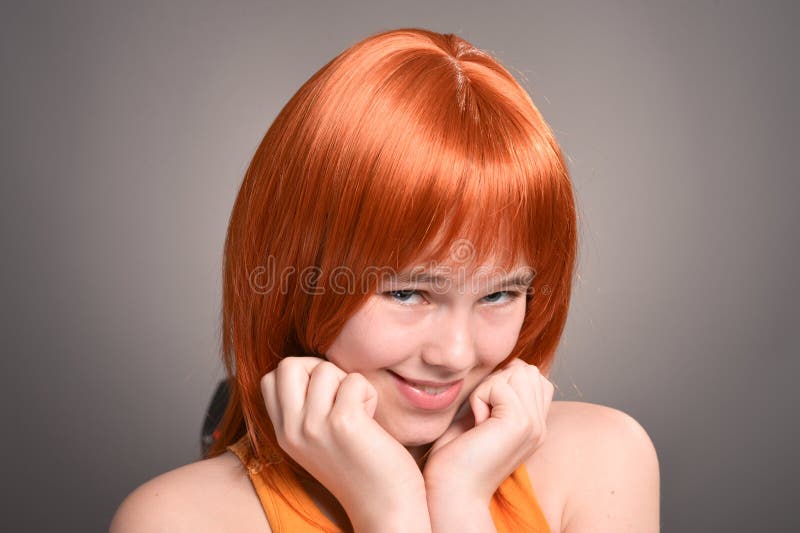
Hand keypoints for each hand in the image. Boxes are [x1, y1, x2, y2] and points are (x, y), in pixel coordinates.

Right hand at [261, 356, 428, 530]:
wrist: (384, 506)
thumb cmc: (360, 465)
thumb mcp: (318, 438)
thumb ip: (305, 408)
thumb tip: (311, 365)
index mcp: (283, 433)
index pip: (270, 378)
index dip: (301, 374)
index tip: (324, 395)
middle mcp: (292, 430)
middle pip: (289, 364)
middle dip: (319, 368)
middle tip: (340, 395)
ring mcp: (314, 427)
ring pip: (325, 369)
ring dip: (349, 383)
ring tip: (359, 411)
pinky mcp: (343, 423)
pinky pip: (354, 381)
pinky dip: (368, 393)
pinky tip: (371, 420)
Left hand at [422, 358, 553, 504]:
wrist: (452, 488)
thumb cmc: (457, 454)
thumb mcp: (483, 414)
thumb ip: (500, 391)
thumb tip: (511, 362)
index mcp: (535, 424)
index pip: (533, 375)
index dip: (503, 380)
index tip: (485, 410)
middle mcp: (541, 425)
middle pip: (526, 369)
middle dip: (496, 382)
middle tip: (481, 414)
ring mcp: (534, 425)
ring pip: (515, 373)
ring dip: (488, 389)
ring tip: (479, 419)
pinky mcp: (521, 424)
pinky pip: (499, 385)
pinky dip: (480, 398)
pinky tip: (477, 424)